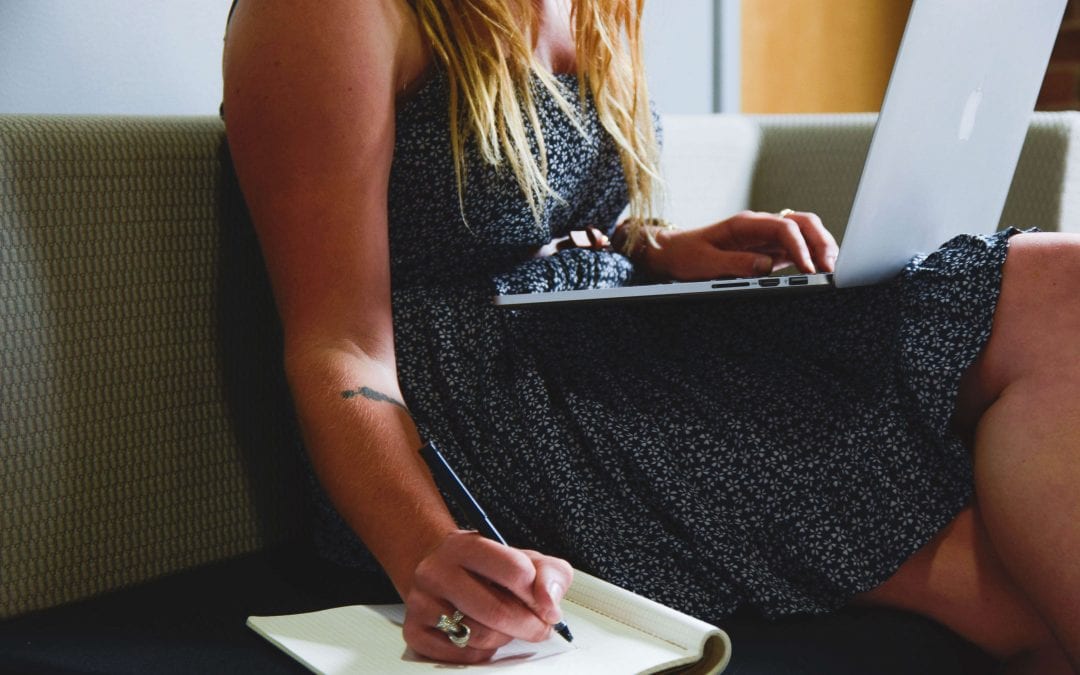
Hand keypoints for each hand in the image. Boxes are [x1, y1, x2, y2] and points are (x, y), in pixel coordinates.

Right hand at [402, 531, 572, 663]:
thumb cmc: (488, 569)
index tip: (545, 604)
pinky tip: (483, 633)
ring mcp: (422, 602)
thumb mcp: (524, 559)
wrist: (441, 572)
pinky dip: (483, 651)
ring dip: (505, 637)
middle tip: (539, 627)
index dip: (538, 594)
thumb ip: (549, 574)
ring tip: (505, 625)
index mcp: (465, 545)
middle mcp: (437, 571)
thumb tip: (549, 603)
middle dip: (529, 626)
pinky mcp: (415, 631)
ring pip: (481, 636)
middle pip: (497, 611)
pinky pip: (463, 655)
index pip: (514, 570)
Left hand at [640, 210, 838, 280]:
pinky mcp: (769, 252)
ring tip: (832, 271)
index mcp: (745, 224)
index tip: (808, 268)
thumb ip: (735, 264)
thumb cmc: (686, 255)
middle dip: (821, 241)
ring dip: (821, 248)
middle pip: (803, 223)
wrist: (673, 253)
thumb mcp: (705, 263)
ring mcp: (767, 238)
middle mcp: (760, 227)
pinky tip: (819, 273)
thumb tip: (766, 267)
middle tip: (832, 267)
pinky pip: (797, 250)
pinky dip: (812, 258)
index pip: (784, 226)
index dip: (800, 246)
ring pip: (805, 235)